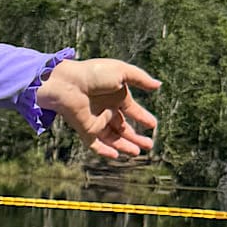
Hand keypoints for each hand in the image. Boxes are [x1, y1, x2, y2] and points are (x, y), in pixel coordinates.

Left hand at [36, 57, 159, 158]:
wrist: (67, 83)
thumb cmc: (92, 74)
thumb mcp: (121, 71)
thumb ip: (140, 78)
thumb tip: (158, 85)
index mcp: (114, 96)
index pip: (130, 110)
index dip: (142, 117)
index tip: (153, 125)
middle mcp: (105, 109)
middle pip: (122, 127)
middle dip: (136, 137)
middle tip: (149, 145)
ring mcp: (95, 120)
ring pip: (112, 138)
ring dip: (124, 146)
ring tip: (138, 152)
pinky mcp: (85, 129)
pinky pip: (95, 144)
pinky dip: (104, 151)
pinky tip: (115, 156)